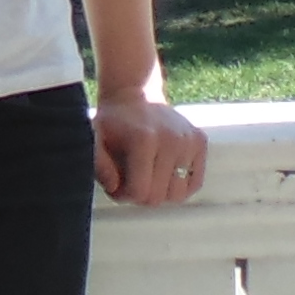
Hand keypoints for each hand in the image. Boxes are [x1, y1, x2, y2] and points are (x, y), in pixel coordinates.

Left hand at [95, 89, 207, 208]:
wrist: (136, 96)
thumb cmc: (112, 123)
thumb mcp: (94, 139)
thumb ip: (97, 165)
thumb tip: (114, 186)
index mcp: (144, 139)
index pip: (139, 192)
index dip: (123, 195)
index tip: (115, 185)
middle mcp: (172, 139)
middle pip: (158, 197)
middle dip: (140, 196)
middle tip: (130, 181)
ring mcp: (190, 140)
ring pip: (178, 195)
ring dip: (160, 193)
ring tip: (147, 177)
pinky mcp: (200, 141)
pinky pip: (194, 183)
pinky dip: (179, 186)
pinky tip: (164, 175)